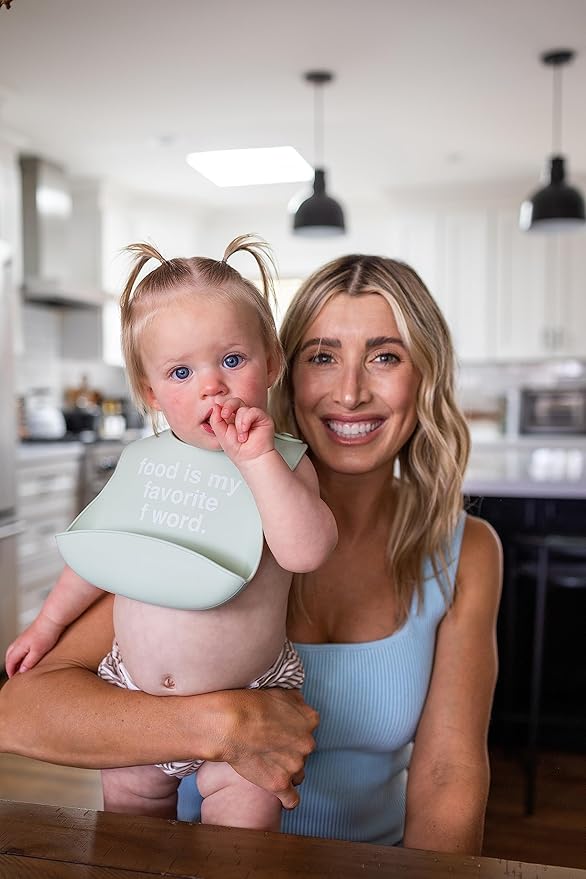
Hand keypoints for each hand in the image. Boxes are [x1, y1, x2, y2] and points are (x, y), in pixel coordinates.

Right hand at [4, 614, 64, 676]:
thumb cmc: (46, 633)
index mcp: (19, 647)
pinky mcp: (30, 634)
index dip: (10, 670)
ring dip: (14, 658)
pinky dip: (20, 653)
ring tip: (20, 665)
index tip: (12, 678)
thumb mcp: (38, 651)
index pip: (10, 661)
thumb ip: (29, 662)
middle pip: (9, 655)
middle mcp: (19, 641)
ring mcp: (24, 637)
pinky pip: (20, 646)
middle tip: (14, 673)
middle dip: (10, 665)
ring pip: (14, 650)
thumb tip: (22, 670)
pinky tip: (28, 654)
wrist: (53, 618)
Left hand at [209, 398, 274, 463]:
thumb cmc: (238, 451)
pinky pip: (252, 411)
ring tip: (241, 437)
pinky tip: (246, 431)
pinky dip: (246, 421)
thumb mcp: (220, 434)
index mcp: (232, 419)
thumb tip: (215, 406)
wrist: (251, 459)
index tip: (220, 414)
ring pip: (243, 408)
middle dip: (228, 407)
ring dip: (239, 424)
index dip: (222, 406)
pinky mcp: (263, 418)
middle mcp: (242, 417)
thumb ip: (216, 420)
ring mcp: (253, 417)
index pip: (227, 406)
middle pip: (235, 401)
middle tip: (225, 416)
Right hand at [218, 687, 318, 808]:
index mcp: (310, 720)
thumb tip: (300, 706)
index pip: (308, 729)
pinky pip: (292, 800)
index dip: (292, 731)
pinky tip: (281, 795)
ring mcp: (295, 765)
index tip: (280, 732)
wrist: (231, 723)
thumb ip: (296, 702)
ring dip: (287, 771)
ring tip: (269, 765)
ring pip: (298, 774)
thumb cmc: (250, 704)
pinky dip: (288, 800)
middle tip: (270, 746)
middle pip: (303, 752)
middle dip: (290, 751)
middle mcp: (307, 744)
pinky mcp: (280, 784)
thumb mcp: (280, 691)